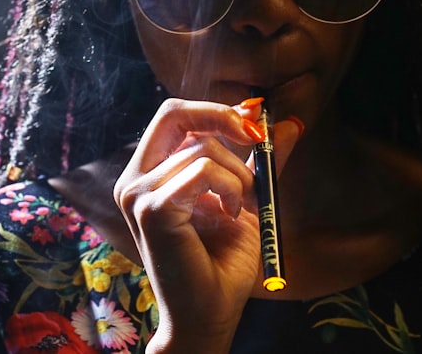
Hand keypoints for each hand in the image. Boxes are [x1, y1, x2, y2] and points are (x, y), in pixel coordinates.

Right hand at [113, 98, 300, 352]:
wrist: (211, 312)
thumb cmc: (222, 262)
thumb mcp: (245, 197)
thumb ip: (260, 161)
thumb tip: (287, 122)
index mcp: (147, 173)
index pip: (172, 115)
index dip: (215, 110)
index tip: (253, 124)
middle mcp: (133, 180)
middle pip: (174, 113)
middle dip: (222, 117)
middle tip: (257, 137)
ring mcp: (137, 194)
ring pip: (203, 147)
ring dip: (238, 175)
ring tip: (239, 208)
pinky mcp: (152, 209)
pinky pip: (203, 170)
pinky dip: (230, 187)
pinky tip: (231, 215)